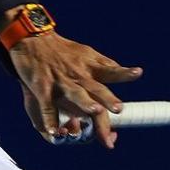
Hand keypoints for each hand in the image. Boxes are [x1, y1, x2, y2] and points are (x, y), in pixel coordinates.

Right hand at [9, 32, 141, 148]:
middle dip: (107, 98)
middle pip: (95, 88)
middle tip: (119, 108)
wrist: (31, 38)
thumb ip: (104, 64)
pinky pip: (48, 106)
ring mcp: (60, 81)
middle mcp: (78, 75)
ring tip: (95, 111)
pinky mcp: (42, 87)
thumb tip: (124, 71)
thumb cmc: (62, 49)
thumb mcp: (86, 52)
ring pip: (74, 94)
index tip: (138, 72)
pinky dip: (51, 119)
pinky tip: (54, 132)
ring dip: (85, 103)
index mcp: (89, 67)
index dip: (123, 73)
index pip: (110, 71)